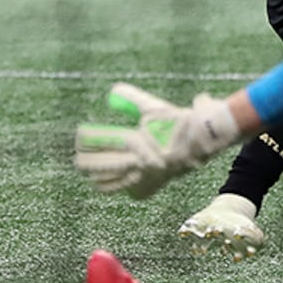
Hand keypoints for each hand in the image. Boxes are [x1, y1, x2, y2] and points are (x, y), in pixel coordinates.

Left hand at [75, 83, 241, 198]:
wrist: (204, 139)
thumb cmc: (179, 120)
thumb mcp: (155, 106)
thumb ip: (132, 99)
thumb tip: (114, 91)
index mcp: (136, 140)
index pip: (102, 141)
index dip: (86, 139)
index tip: (79, 136)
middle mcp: (138, 161)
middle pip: (101, 165)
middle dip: (85, 161)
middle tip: (77, 158)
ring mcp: (145, 176)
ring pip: (111, 183)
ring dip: (97, 177)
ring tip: (89, 173)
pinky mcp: (152, 185)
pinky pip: (127, 191)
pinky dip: (115, 187)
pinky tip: (108, 183)